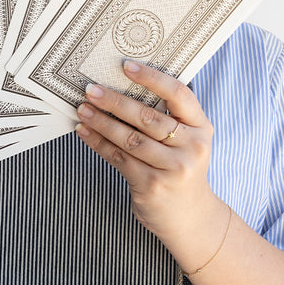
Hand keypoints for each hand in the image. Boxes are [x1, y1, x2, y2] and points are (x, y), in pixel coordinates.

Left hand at [75, 60, 223, 258]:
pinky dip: (99, 143)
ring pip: (130, 138)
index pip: (179, 95)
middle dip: (115, 102)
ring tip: (83, 109)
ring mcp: (172, 169)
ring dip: (102, 122)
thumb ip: (168, 118)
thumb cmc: (182, 170)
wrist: (190, 218)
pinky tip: (86, 132)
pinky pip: (119, 158)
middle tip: (92, 89)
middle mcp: (191, 147)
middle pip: (148, 117)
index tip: (127, 66)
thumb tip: (124, 87)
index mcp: (201, 128)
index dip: (152, 78)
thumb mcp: (188, 142)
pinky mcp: (151, 185)